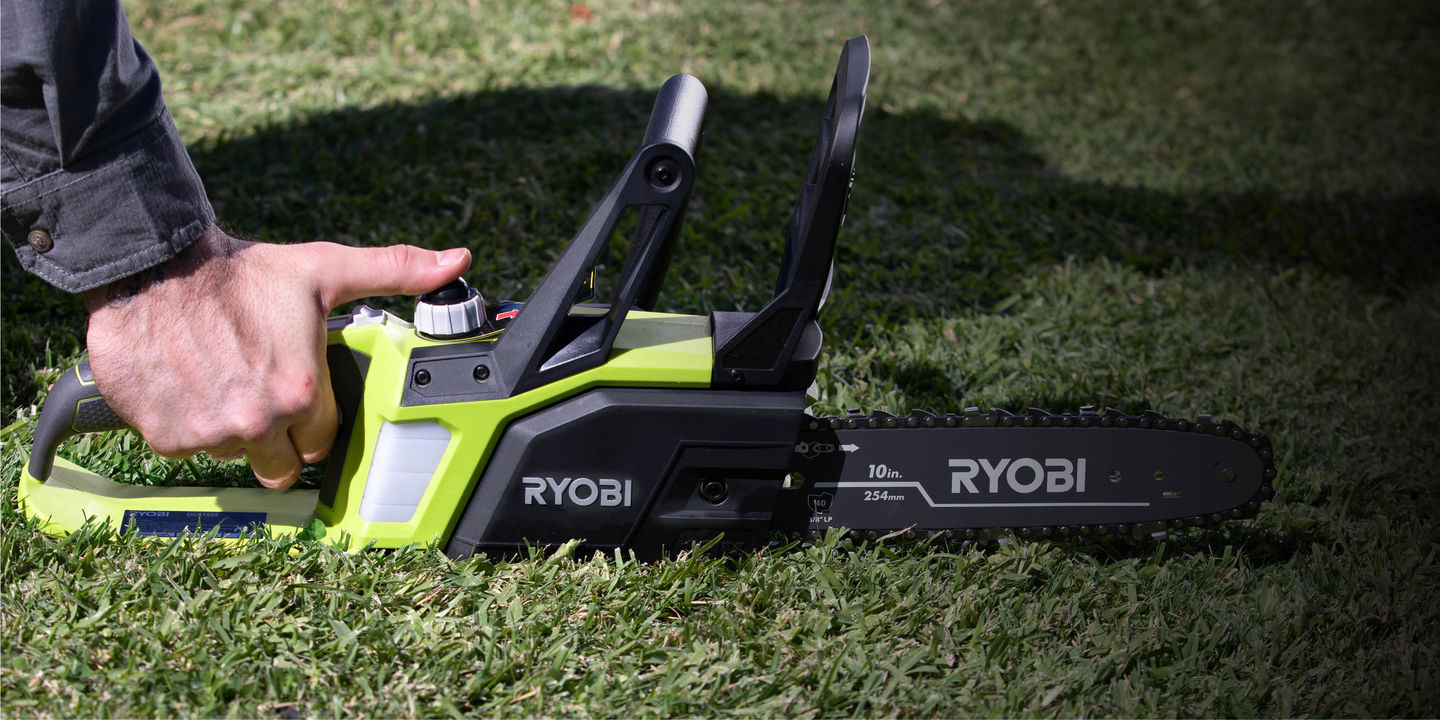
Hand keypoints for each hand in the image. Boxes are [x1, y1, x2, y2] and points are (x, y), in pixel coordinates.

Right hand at [82, 225, 470, 488]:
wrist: (151, 265)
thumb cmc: (241, 271)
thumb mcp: (325, 269)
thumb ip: (395, 270)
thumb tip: (455, 261)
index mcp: (300, 392)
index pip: (322, 442)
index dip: (315, 419)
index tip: (302, 394)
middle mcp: (254, 421)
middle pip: (280, 465)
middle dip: (279, 438)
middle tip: (266, 394)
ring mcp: (207, 432)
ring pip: (234, 454)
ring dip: (233, 429)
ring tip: (227, 378)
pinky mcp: (164, 434)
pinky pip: (187, 447)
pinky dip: (189, 423)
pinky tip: (192, 383)